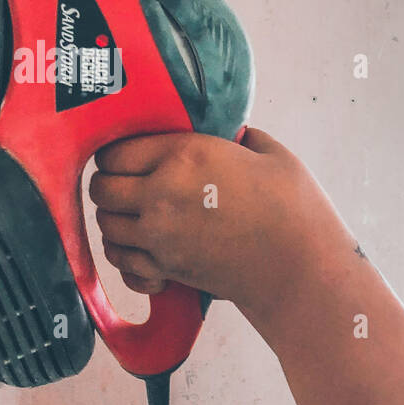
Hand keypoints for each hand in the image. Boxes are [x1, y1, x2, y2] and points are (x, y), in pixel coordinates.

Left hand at [89, 127, 300, 313]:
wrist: (301, 269)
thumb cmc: (295, 210)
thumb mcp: (273, 156)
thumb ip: (243, 138)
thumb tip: (234, 135)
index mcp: (185, 155)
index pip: (116, 151)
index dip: (119, 156)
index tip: (134, 161)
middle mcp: (162, 193)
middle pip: (102, 189)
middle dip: (111, 187)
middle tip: (131, 189)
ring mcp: (160, 235)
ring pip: (106, 226)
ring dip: (118, 222)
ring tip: (138, 219)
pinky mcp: (167, 269)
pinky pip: (123, 263)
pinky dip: (128, 258)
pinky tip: (145, 253)